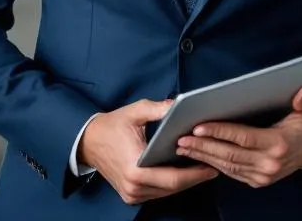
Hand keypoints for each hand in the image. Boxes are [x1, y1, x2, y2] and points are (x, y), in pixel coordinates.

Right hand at [78, 98, 219, 204]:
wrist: (88, 142)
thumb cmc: (111, 126)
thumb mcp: (134, 112)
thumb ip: (157, 109)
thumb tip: (178, 106)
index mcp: (134, 169)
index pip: (173, 178)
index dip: (195, 174)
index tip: (211, 165)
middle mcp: (133, 187)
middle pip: (173, 187)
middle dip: (195, 178)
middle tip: (213, 167)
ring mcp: (131, 194)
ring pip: (167, 192)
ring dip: (185, 182)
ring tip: (203, 168)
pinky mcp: (131, 195)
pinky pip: (158, 192)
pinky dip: (172, 183)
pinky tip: (184, 173)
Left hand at [175, 87, 301, 188]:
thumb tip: (300, 92)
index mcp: (278, 144)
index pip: (243, 137)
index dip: (220, 131)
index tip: (199, 126)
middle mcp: (269, 163)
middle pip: (230, 154)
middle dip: (203, 146)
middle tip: (181, 138)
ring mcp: (263, 175)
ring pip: (227, 166)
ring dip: (203, 156)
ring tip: (184, 146)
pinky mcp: (258, 181)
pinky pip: (232, 172)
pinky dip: (213, 164)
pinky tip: (199, 156)